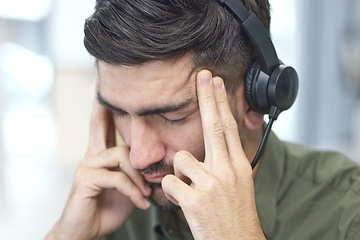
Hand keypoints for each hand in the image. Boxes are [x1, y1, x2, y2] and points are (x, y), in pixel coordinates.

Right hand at [46, 97, 151, 239]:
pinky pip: (117, 178)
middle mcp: (91, 157)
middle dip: (106, 107)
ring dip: (139, 175)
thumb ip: (137, 176)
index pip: (103, 126)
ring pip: (121, 155)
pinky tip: (140, 203)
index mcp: (101, 157)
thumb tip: (156, 169)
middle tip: (109, 90)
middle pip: (101, 125)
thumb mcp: (128, 190)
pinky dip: (133, 191)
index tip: (107, 90)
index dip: (105, 108)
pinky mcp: (86, 181)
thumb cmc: (107, 210)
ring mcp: (87, 167)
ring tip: (147, 192)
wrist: (85, 232)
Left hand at [162, 70, 265, 239]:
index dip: (220, 103)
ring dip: (181, 172)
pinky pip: (169, 181)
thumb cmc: (235, 214)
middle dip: (207, 98)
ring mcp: (211, 185)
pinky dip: (171, 189)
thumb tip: (216, 143)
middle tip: (202, 76)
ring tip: (191, 188)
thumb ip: (227, 161)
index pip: (228, 127)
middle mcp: (227, 171)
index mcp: (238, 166)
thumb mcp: (239, 184)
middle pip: (214, 127)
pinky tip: (183, 200)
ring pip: (182, 158)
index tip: (215, 83)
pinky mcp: (194, 200)